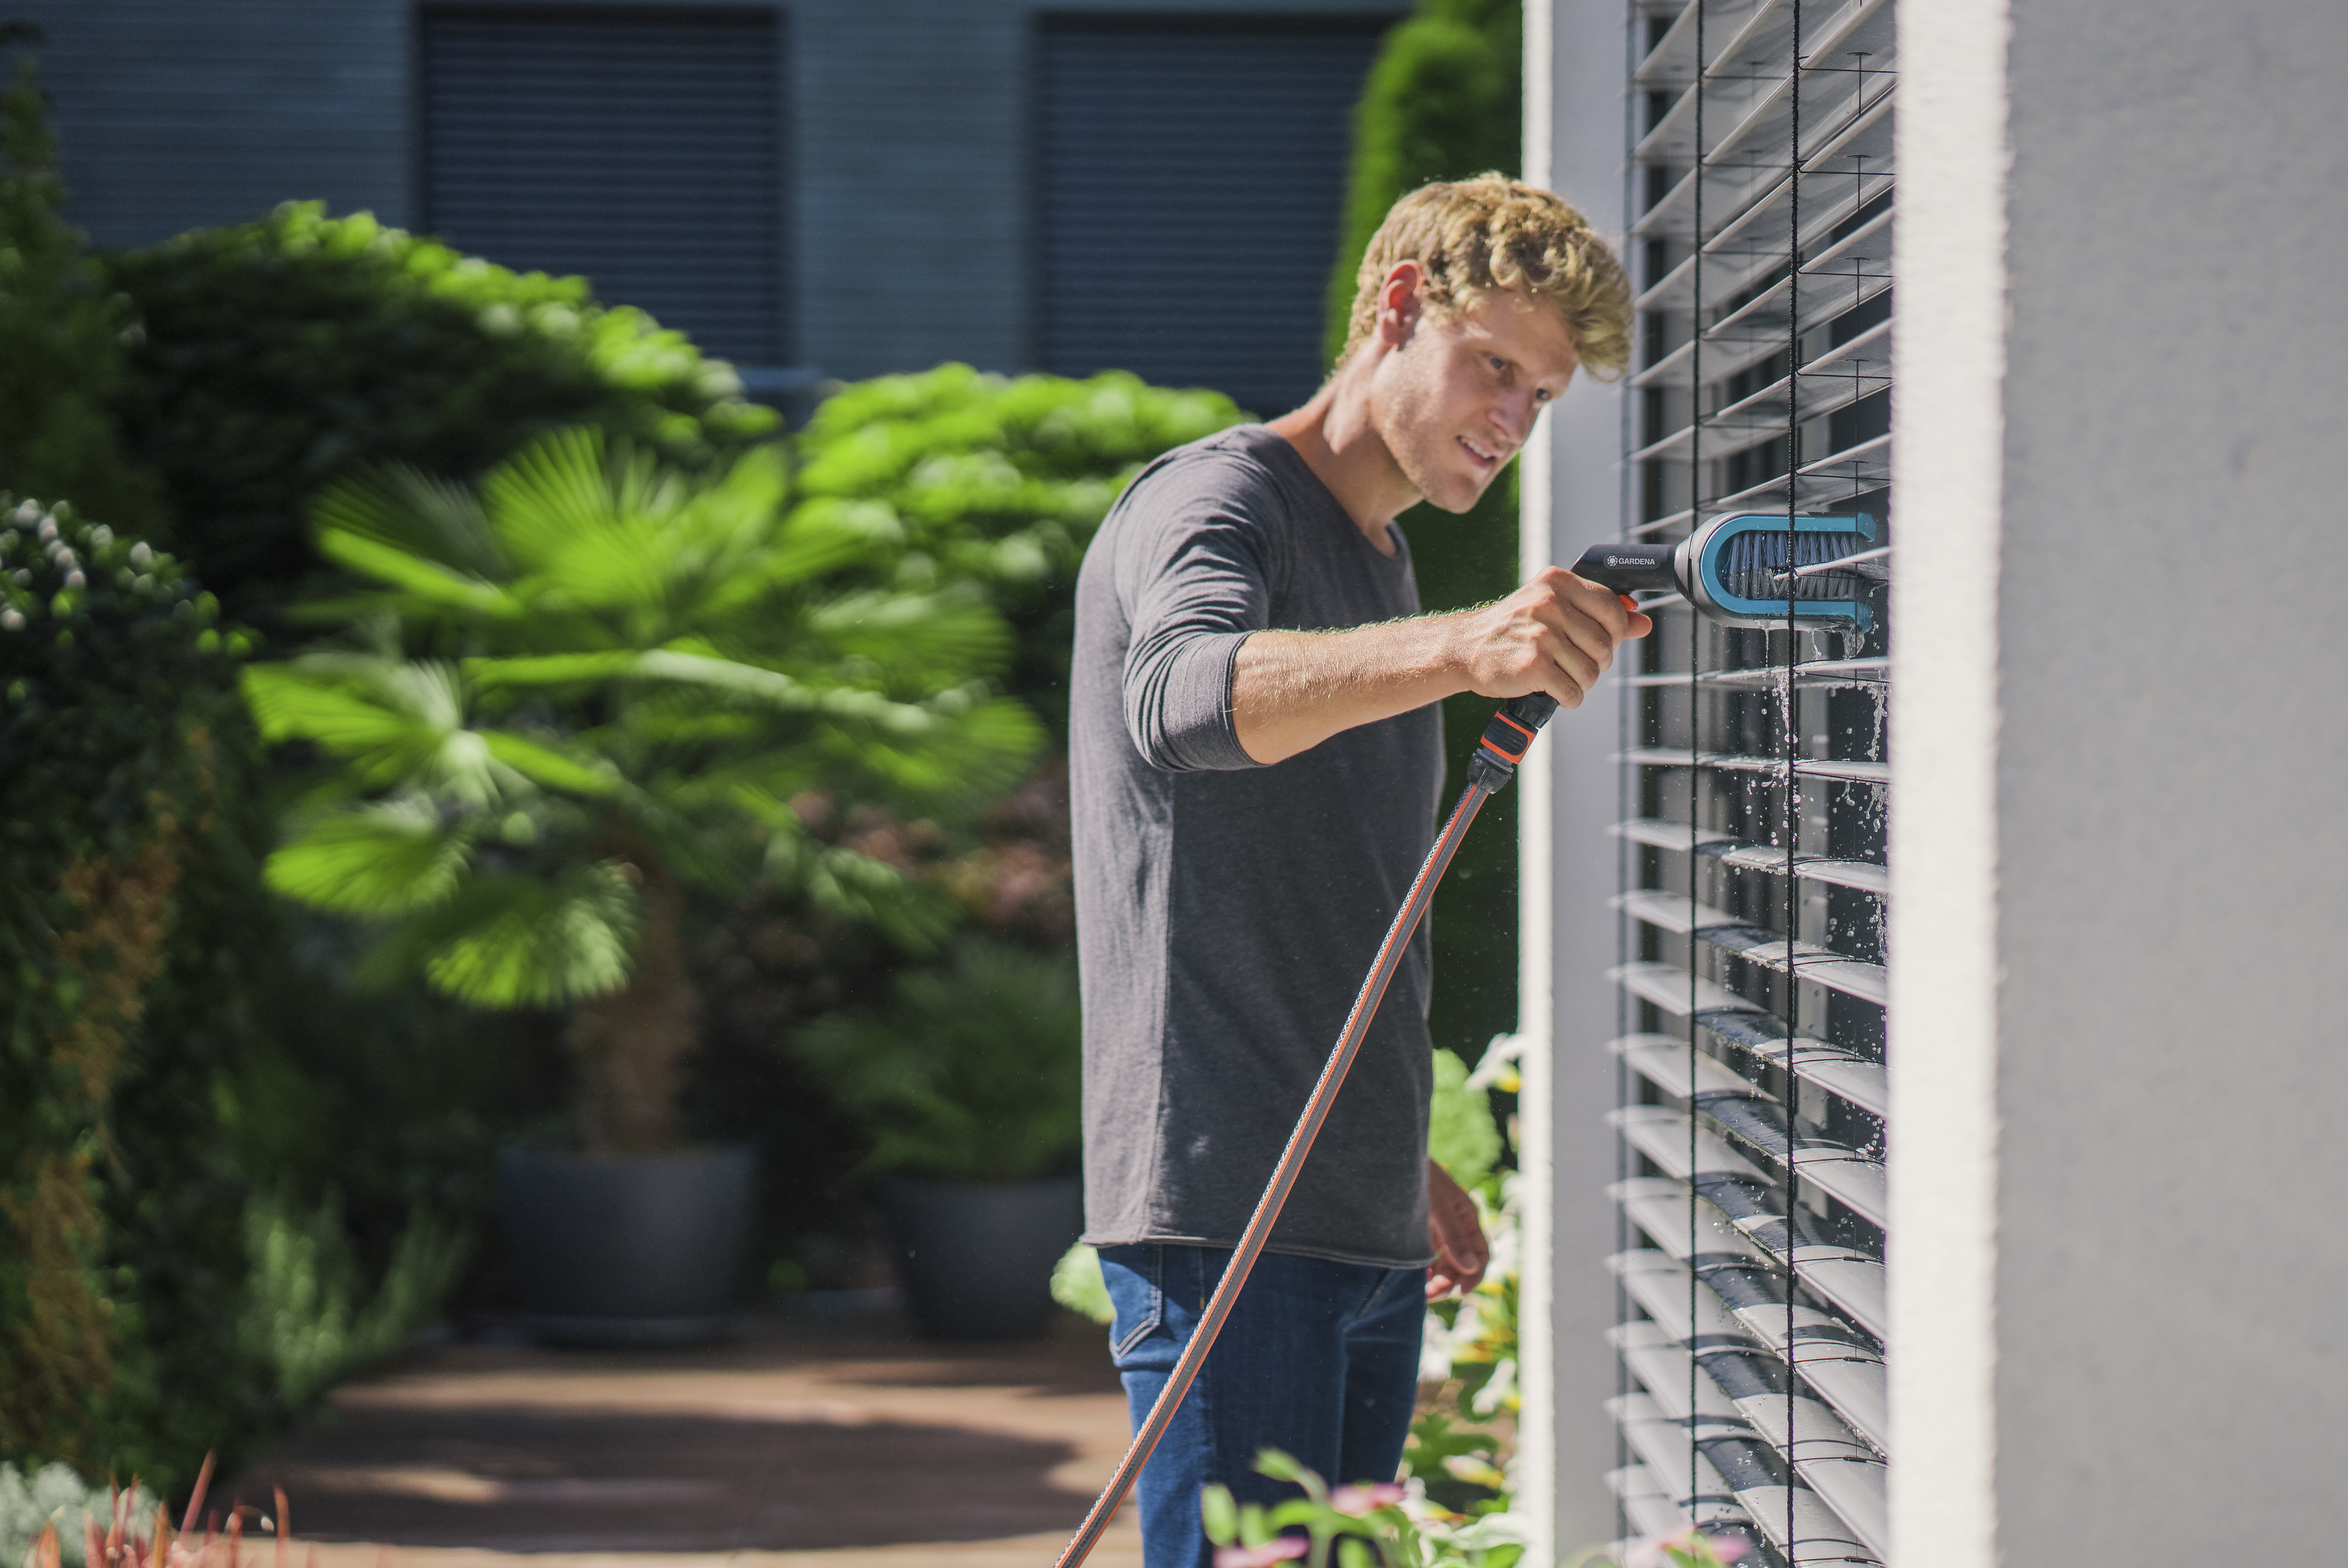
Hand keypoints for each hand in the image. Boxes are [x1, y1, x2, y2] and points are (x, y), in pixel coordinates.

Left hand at [1426, 1159, 1488, 1300]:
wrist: (1391, 1158)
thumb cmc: (1416, 1177)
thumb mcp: (1437, 1207)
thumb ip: (1453, 1237)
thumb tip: (1472, 1268)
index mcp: (1466, 1217)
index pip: (1482, 1254)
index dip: (1475, 1275)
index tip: (1461, 1292)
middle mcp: (1455, 1225)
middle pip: (1461, 1263)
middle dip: (1448, 1281)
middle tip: (1428, 1295)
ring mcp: (1438, 1228)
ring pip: (1444, 1262)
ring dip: (1436, 1279)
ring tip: (1419, 1291)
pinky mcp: (1421, 1230)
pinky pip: (1428, 1256)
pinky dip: (1424, 1269)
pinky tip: (1415, 1277)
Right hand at [1449, 566, 1651, 710]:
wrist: (1465, 648)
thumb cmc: (1514, 629)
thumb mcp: (1554, 609)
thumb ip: (1599, 613)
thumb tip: (1643, 623)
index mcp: (1557, 582)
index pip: (1611, 607)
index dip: (1614, 631)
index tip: (1598, 641)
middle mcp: (1549, 604)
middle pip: (1604, 644)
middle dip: (1596, 662)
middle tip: (1573, 663)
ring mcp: (1542, 635)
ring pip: (1591, 671)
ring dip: (1581, 683)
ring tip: (1561, 677)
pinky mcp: (1534, 665)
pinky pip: (1572, 691)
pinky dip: (1568, 698)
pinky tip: (1553, 690)